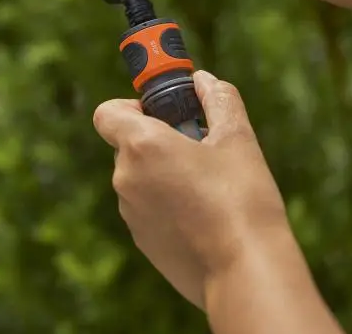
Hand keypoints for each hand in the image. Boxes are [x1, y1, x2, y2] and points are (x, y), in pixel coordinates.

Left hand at [93, 70, 290, 308]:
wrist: (244, 270)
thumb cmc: (241, 199)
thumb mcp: (238, 138)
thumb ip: (219, 100)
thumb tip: (204, 81)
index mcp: (142, 146)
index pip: (107, 113)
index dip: (129, 107)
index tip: (162, 114)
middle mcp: (126, 179)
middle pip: (128, 146)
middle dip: (159, 142)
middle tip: (200, 149)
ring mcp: (131, 214)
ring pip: (140, 180)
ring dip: (164, 175)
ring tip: (209, 187)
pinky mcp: (142, 243)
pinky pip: (148, 210)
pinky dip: (168, 206)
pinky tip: (205, 217)